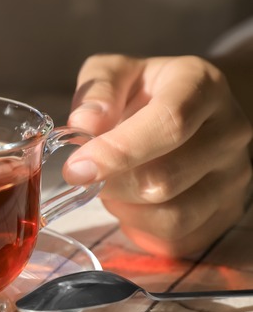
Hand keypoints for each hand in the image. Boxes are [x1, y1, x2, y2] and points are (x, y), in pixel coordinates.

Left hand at [64, 54, 252, 256]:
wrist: (188, 110)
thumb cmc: (145, 90)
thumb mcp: (115, 73)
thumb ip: (97, 91)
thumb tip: (85, 122)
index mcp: (202, 86)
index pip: (169, 123)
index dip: (118, 151)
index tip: (76, 167)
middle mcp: (230, 131)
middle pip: (165, 179)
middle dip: (111, 183)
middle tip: (87, 174)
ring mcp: (235, 176)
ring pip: (172, 216)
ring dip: (125, 208)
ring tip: (112, 185)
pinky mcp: (228, 211)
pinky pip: (177, 238)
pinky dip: (141, 228)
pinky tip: (131, 203)